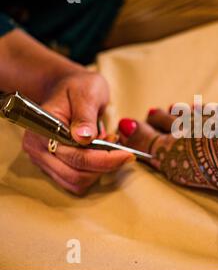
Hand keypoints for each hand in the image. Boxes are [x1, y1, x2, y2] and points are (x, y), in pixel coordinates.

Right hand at [22, 71, 133, 194]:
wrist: (69, 88)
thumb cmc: (78, 87)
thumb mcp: (86, 92)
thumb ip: (85, 115)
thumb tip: (83, 137)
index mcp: (42, 128)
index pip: (75, 156)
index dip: (104, 159)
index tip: (128, 154)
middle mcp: (37, 148)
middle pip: (76, 175)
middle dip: (104, 165)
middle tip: (122, 149)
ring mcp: (43, 160)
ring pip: (77, 182)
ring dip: (99, 170)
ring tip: (109, 147)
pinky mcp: (53, 167)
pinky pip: (76, 181)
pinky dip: (93, 172)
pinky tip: (102, 154)